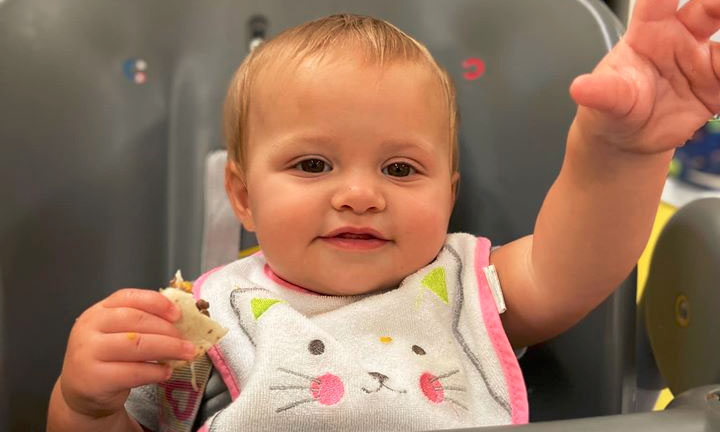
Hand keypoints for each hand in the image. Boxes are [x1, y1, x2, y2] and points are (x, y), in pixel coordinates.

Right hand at [59, 289, 195, 418]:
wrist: (81, 392)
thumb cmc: (106, 358)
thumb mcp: (116, 333)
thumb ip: (140, 322)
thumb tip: (179, 321)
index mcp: (98, 311)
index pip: (128, 297)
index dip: (156, 302)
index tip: (178, 314)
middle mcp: (89, 328)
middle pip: (135, 320)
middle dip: (167, 330)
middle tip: (187, 340)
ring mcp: (88, 353)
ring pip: (136, 345)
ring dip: (168, 349)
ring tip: (186, 354)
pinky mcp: (94, 379)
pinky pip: (133, 372)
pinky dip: (155, 371)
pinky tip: (166, 372)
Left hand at [569, 0, 719, 152]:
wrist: (626, 139)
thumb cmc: (610, 107)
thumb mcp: (605, 101)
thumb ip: (601, 92)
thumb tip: (579, 88)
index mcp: (647, 32)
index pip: (658, 1)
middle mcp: (678, 39)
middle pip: (707, 9)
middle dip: (718, 5)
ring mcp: (700, 61)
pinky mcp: (715, 85)